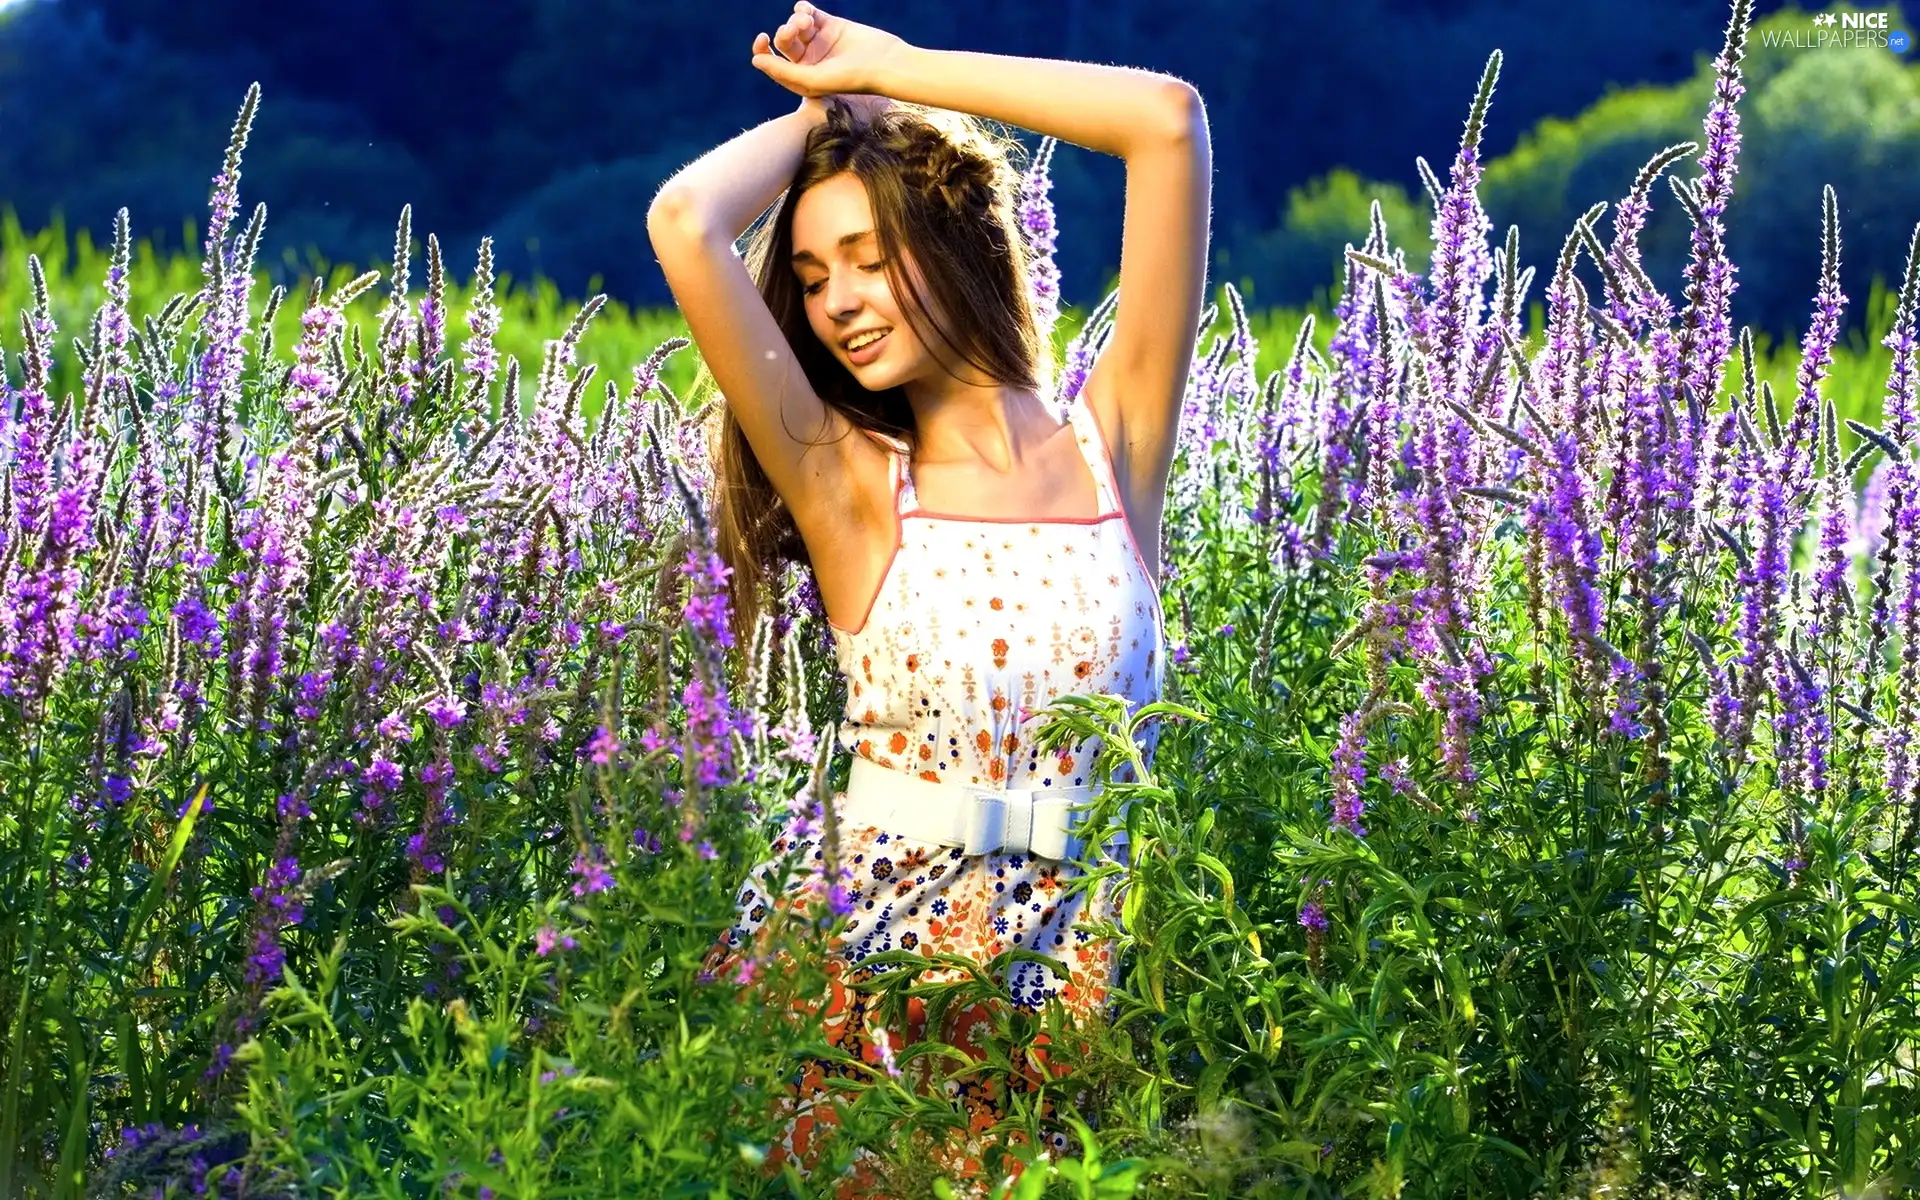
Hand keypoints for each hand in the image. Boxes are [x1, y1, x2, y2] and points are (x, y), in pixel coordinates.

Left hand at [752, 2, 906, 109]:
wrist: (884, 63)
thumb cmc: (850, 78)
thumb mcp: (812, 80)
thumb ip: (782, 72)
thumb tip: (755, 60)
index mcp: (802, 77)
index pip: (773, 62)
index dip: (762, 50)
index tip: (762, 40)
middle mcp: (809, 60)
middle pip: (783, 40)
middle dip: (785, 32)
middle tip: (796, 30)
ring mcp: (820, 41)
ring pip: (794, 24)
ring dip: (795, 19)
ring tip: (807, 21)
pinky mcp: (831, 24)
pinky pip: (806, 11)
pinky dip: (801, 8)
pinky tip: (807, 11)